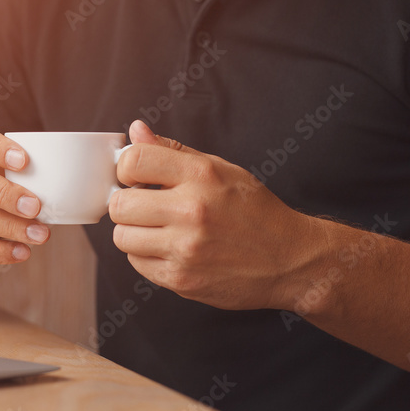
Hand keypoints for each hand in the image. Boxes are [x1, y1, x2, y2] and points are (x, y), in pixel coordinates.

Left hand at [109, 120, 323, 310]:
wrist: (290, 260)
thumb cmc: (254, 211)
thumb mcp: (221, 169)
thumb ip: (173, 151)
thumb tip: (136, 132)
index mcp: (202, 175)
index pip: (133, 161)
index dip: (126, 168)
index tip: (135, 177)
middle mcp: (192, 210)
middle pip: (119, 204)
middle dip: (126, 204)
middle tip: (144, 206)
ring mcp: (186, 248)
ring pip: (122, 237)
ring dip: (134, 232)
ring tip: (158, 229)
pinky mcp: (182, 278)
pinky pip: (137, 264)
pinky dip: (146, 256)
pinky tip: (169, 249)